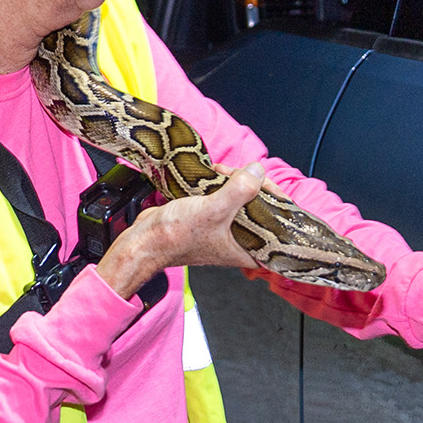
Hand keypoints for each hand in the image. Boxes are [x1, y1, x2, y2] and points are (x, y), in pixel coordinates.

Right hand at [97, 163, 267, 299]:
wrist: (145, 240)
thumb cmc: (175, 237)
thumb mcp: (213, 211)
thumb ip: (239, 191)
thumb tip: (258, 171)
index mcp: (248, 251)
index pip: (278, 225)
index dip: (278, 202)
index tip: (269, 184)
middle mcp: (240, 243)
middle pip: (261, 208)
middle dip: (253, 186)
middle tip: (242, 174)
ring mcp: (225, 230)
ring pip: (242, 200)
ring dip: (235, 181)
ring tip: (222, 172)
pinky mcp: (211, 219)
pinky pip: (225, 198)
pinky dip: (222, 184)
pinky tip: (213, 174)